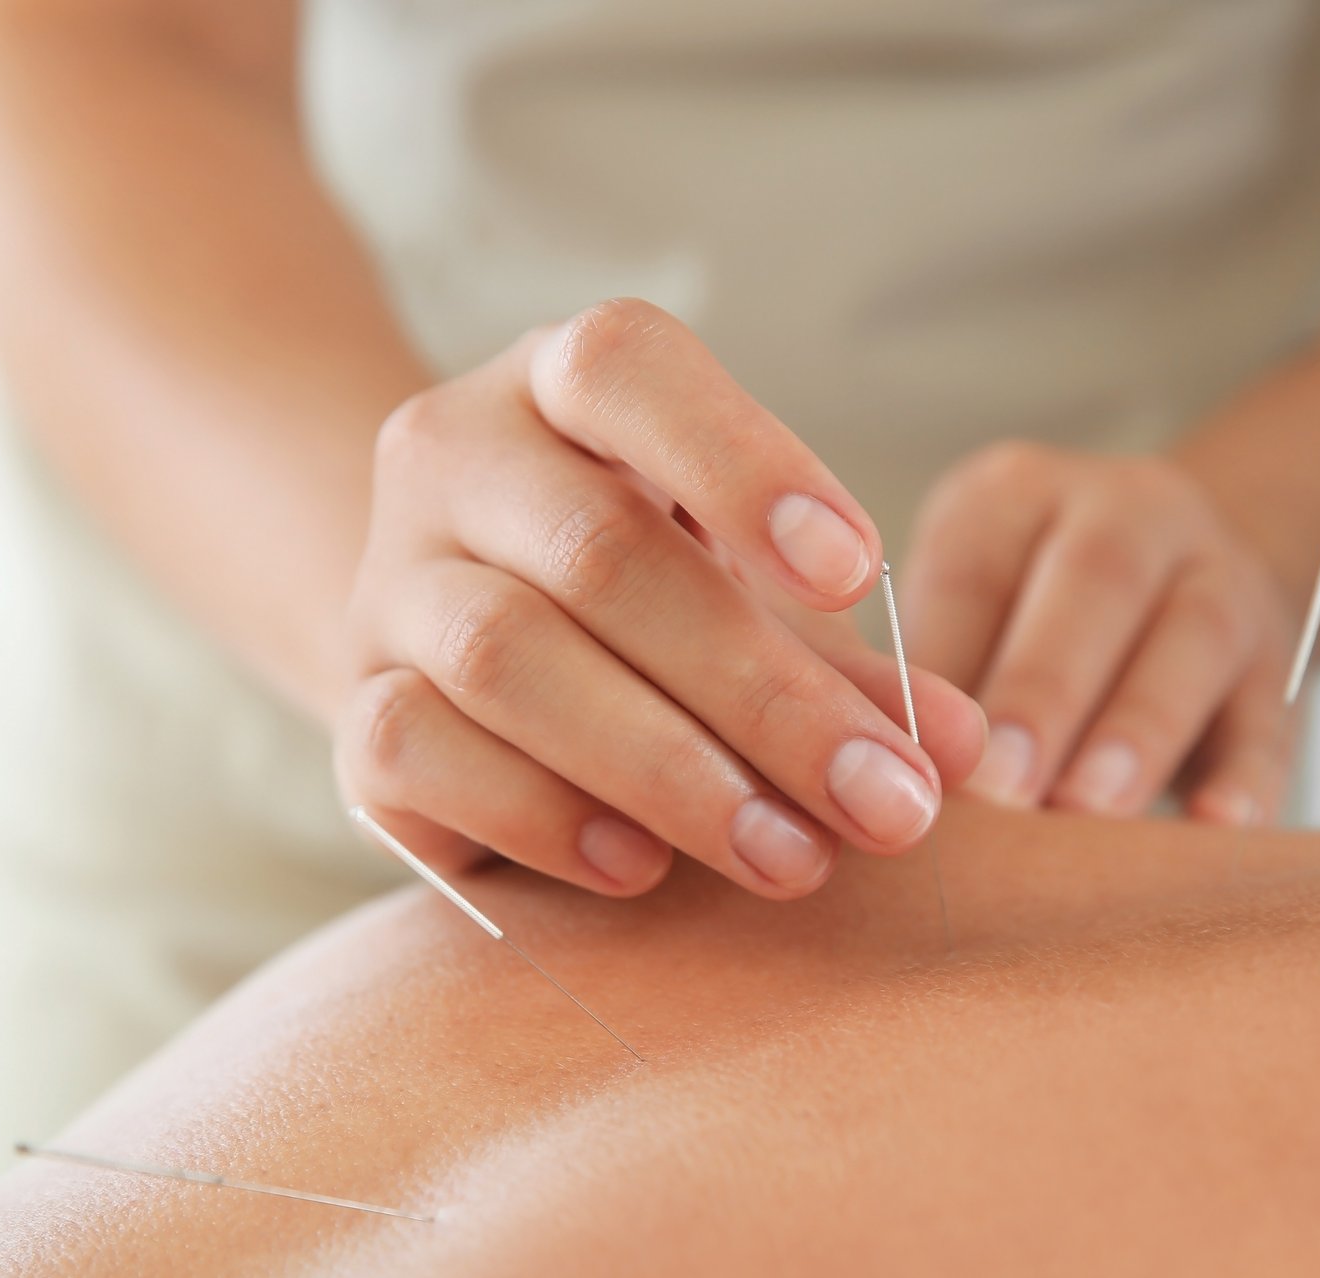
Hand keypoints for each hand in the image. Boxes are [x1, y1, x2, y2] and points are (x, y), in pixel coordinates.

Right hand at [338, 299, 985, 899]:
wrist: (449, 647)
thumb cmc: (645, 608)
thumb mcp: (746, 598)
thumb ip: (850, 666)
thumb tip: (967, 757)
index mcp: (560, 387)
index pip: (624, 366)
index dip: (743, 463)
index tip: (859, 576)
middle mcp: (452, 459)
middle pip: (600, 553)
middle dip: (763, 692)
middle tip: (890, 805)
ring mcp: (388, 582)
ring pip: (503, 658)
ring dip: (667, 771)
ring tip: (790, 858)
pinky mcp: (352, 707)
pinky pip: (415, 752)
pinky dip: (539, 815)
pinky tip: (640, 869)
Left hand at [899, 445, 1300, 826]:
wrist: (1180, 581)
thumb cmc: (1020, 622)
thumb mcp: (963, 616)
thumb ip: (933, 687)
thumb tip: (891, 790)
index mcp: (1017, 494)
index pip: (977, 567)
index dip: (945, 663)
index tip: (915, 757)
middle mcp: (1128, 511)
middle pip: (1094, 583)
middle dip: (1043, 690)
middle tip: (1002, 789)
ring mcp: (1218, 577)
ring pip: (1194, 637)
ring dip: (1139, 728)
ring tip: (1092, 811)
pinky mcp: (1275, 661)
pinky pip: (1268, 714)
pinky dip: (1245, 776)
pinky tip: (1215, 830)